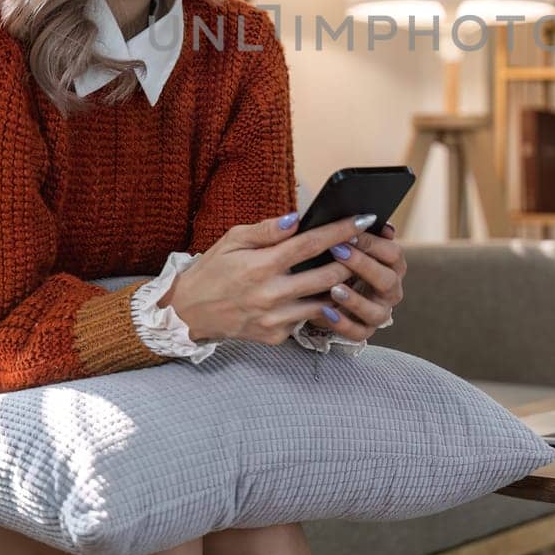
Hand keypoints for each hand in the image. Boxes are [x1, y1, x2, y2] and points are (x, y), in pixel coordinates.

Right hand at [161, 210, 378, 345]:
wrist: (189, 313)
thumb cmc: (213, 270)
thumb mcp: (233, 240)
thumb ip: (267, 230)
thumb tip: (298, 217)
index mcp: (260, 266)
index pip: (310, 244)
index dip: (340, 231)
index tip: (363, 220)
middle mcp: (270, 295)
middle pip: (327, 276)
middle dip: (351, 260)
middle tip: (365, 247)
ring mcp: (274, 320)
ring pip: (324, 303)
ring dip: (340, 287)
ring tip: (350, 271)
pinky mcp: (275, 337)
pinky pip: (306, 321)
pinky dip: (317, 307)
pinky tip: (321, 295)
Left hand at [317, 221, 404, 340]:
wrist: (326, 292)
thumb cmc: (342, 263)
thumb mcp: (352, 246)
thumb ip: (364, 235)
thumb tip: (380, 223)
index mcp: (393, 266)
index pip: (393, 253)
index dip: (373, 243)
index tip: (349, 233)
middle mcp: (391, 291)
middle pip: (386, 280)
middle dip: (362, 265)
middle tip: (338, 252)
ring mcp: (379, 313)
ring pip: (376, 311)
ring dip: (355, 300)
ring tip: (334, 289)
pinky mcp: (364, 330)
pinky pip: (358, 332)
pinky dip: (343, 324)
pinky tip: (326, 312)